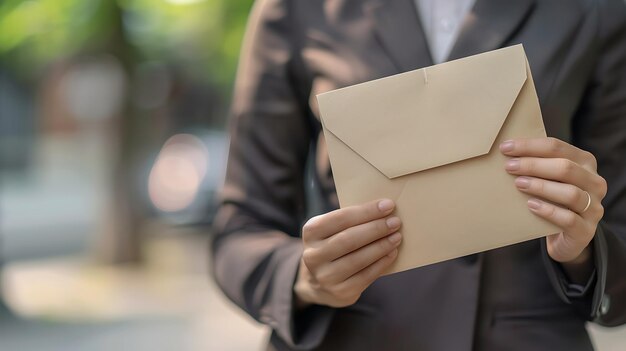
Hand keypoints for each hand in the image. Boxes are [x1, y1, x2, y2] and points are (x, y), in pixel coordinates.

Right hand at [294, 199, 401, 307]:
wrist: (320, 282)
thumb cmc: (333, 246)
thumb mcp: (332, 230)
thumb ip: (351, 220)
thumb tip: (383, 210)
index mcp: (311, 232)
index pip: (341, 218)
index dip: (366, 211)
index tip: (388, 205)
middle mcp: (313, 255)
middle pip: (349, 239)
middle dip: (376, 229)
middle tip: (395, 222)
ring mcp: (325, 276)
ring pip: (358, 259)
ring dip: (382, 246)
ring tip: (397, 237)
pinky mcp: (340, 292)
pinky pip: (366, 276)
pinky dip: (382, 263)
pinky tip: (392, 253)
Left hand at [500, 137, 606, 263]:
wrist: (565, 236)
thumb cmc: (553, 201)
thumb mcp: (549, 179)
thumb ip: (538, 165)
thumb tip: (507, 151)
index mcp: (585, 163)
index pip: (558, 148)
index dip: (530, 146)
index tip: (506, 148)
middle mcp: (595, 183)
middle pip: (566, 168)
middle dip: (534, 165)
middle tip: (509, 167)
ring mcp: (594, 207)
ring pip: (571, 193)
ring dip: (541, 186)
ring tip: (519, 184)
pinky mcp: (586, 230)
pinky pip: (569, 219)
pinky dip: (548, 211)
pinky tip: (531, 205)